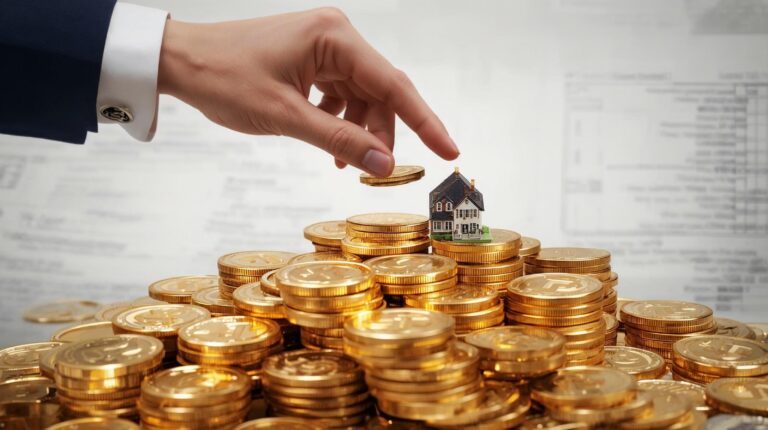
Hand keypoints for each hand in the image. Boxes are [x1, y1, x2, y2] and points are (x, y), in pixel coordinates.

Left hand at [157, 7, 458, 176]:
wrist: (180, 61)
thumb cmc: (225, 79)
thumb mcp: (286, 117)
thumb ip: (339, 141)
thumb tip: (385, 166)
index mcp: (335, 38)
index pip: (393, 84)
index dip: (425, 121)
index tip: (451, 150)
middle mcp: (336, 36)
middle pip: (380, 91)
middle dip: (383, 132)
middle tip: (383, 171)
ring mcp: (324, 46)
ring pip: (361, 97)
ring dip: (359, 131)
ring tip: (345, 163)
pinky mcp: (312, 59)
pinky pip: (341, 94)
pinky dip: (340, 122)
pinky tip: (330, 146)